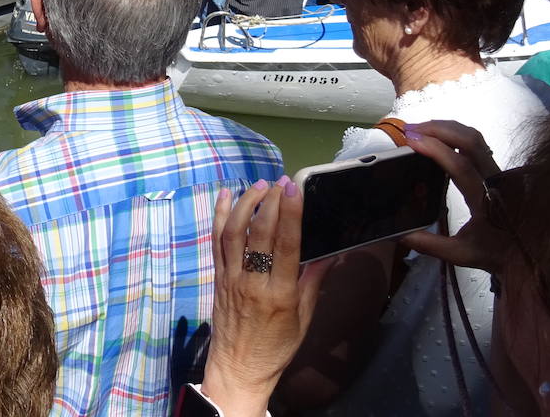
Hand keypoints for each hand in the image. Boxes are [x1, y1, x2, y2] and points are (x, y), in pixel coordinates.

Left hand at [200, 178, 330, 416]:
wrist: (239, 368)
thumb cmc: (277, 346)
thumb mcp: (304, 318)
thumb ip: (314, 281)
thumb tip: (332, 253)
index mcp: (279, 293)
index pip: (285, 245)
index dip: (289, 214)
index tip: (294, 189)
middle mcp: (252, 281)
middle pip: (259, 233)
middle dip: (270, 202)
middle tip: (280, 182)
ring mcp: (231, 277)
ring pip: (233, 232)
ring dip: (245, 204)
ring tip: (259, 185)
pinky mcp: (217, 276)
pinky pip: (216, 241)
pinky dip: (220, 216)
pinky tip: (227, 196)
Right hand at [398, 120, 505, 272]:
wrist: (531, 255)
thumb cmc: (496, 253)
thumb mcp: (462, 255)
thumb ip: (430, 244)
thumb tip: (399, 234)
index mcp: (485, 200)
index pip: (460, 165)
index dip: (435, 148)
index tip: (411, 140)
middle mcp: (495, 179)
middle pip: (470, 140)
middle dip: (438, 129)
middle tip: (410, 130)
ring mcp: (499, 171)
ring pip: (476, 137)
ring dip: (446, 127)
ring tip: (421, 130)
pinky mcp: (498, 169)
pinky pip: (478, 143)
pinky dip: (455, 133)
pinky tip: (439, 138)